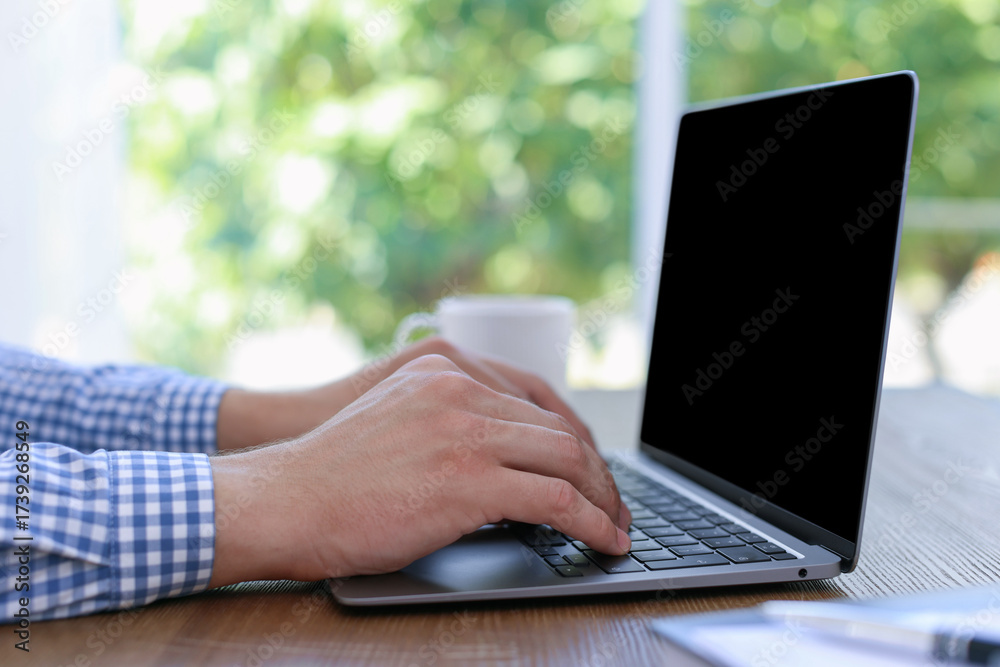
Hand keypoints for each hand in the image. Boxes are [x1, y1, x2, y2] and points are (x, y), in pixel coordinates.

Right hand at [208, 354, 630, 585]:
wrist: (283, 499)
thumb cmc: (330, 477)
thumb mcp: (396, 424)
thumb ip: (449, 426)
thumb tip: (503, 467)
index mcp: (444, 373)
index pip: (536, 401)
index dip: (575, 441)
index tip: (589, 471)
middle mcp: (460, 390)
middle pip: (560, 428)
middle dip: (598, 473)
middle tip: (613, 505)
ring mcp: (466, 432)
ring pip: (567, 459)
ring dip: (602, 499)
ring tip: (615, 527)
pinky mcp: (468, 479)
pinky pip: (556, 499)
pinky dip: (591, 522)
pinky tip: (602, 540)